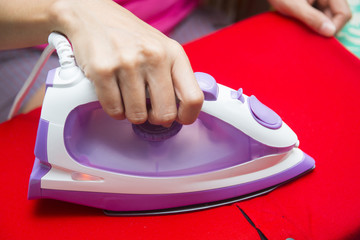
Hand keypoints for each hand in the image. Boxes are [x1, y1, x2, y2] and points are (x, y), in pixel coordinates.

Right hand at [50, 0, 203, 125]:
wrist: (91, 15)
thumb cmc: (129, 37)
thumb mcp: (161, 49)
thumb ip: (173, 77)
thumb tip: (179, 112)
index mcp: (174, 53)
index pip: (193, 98)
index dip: (187, 117)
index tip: (178, 119)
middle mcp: (154, 56)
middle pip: (165, 113)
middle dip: (155, 118)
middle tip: (148, 110)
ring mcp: (128, 63)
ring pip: (137, 115)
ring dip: (132, 113)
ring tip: (127, 96)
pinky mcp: (103, 70)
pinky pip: (114, 110)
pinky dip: (114, 110)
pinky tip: (114, 94)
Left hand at [268, 0, 351, 36]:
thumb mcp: (295, 8)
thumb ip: (312, 18)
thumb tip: (330, 32)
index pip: (343, 14)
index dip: (334, 28)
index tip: (319, 38)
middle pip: (336, 18)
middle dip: (323, 29)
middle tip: (307, 36)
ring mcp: (321, 2)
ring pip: (327, 20)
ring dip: (316, 28)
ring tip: (301, 29)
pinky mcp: (314, 6)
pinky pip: (318, 18)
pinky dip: (311, 25)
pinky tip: (299, 26)